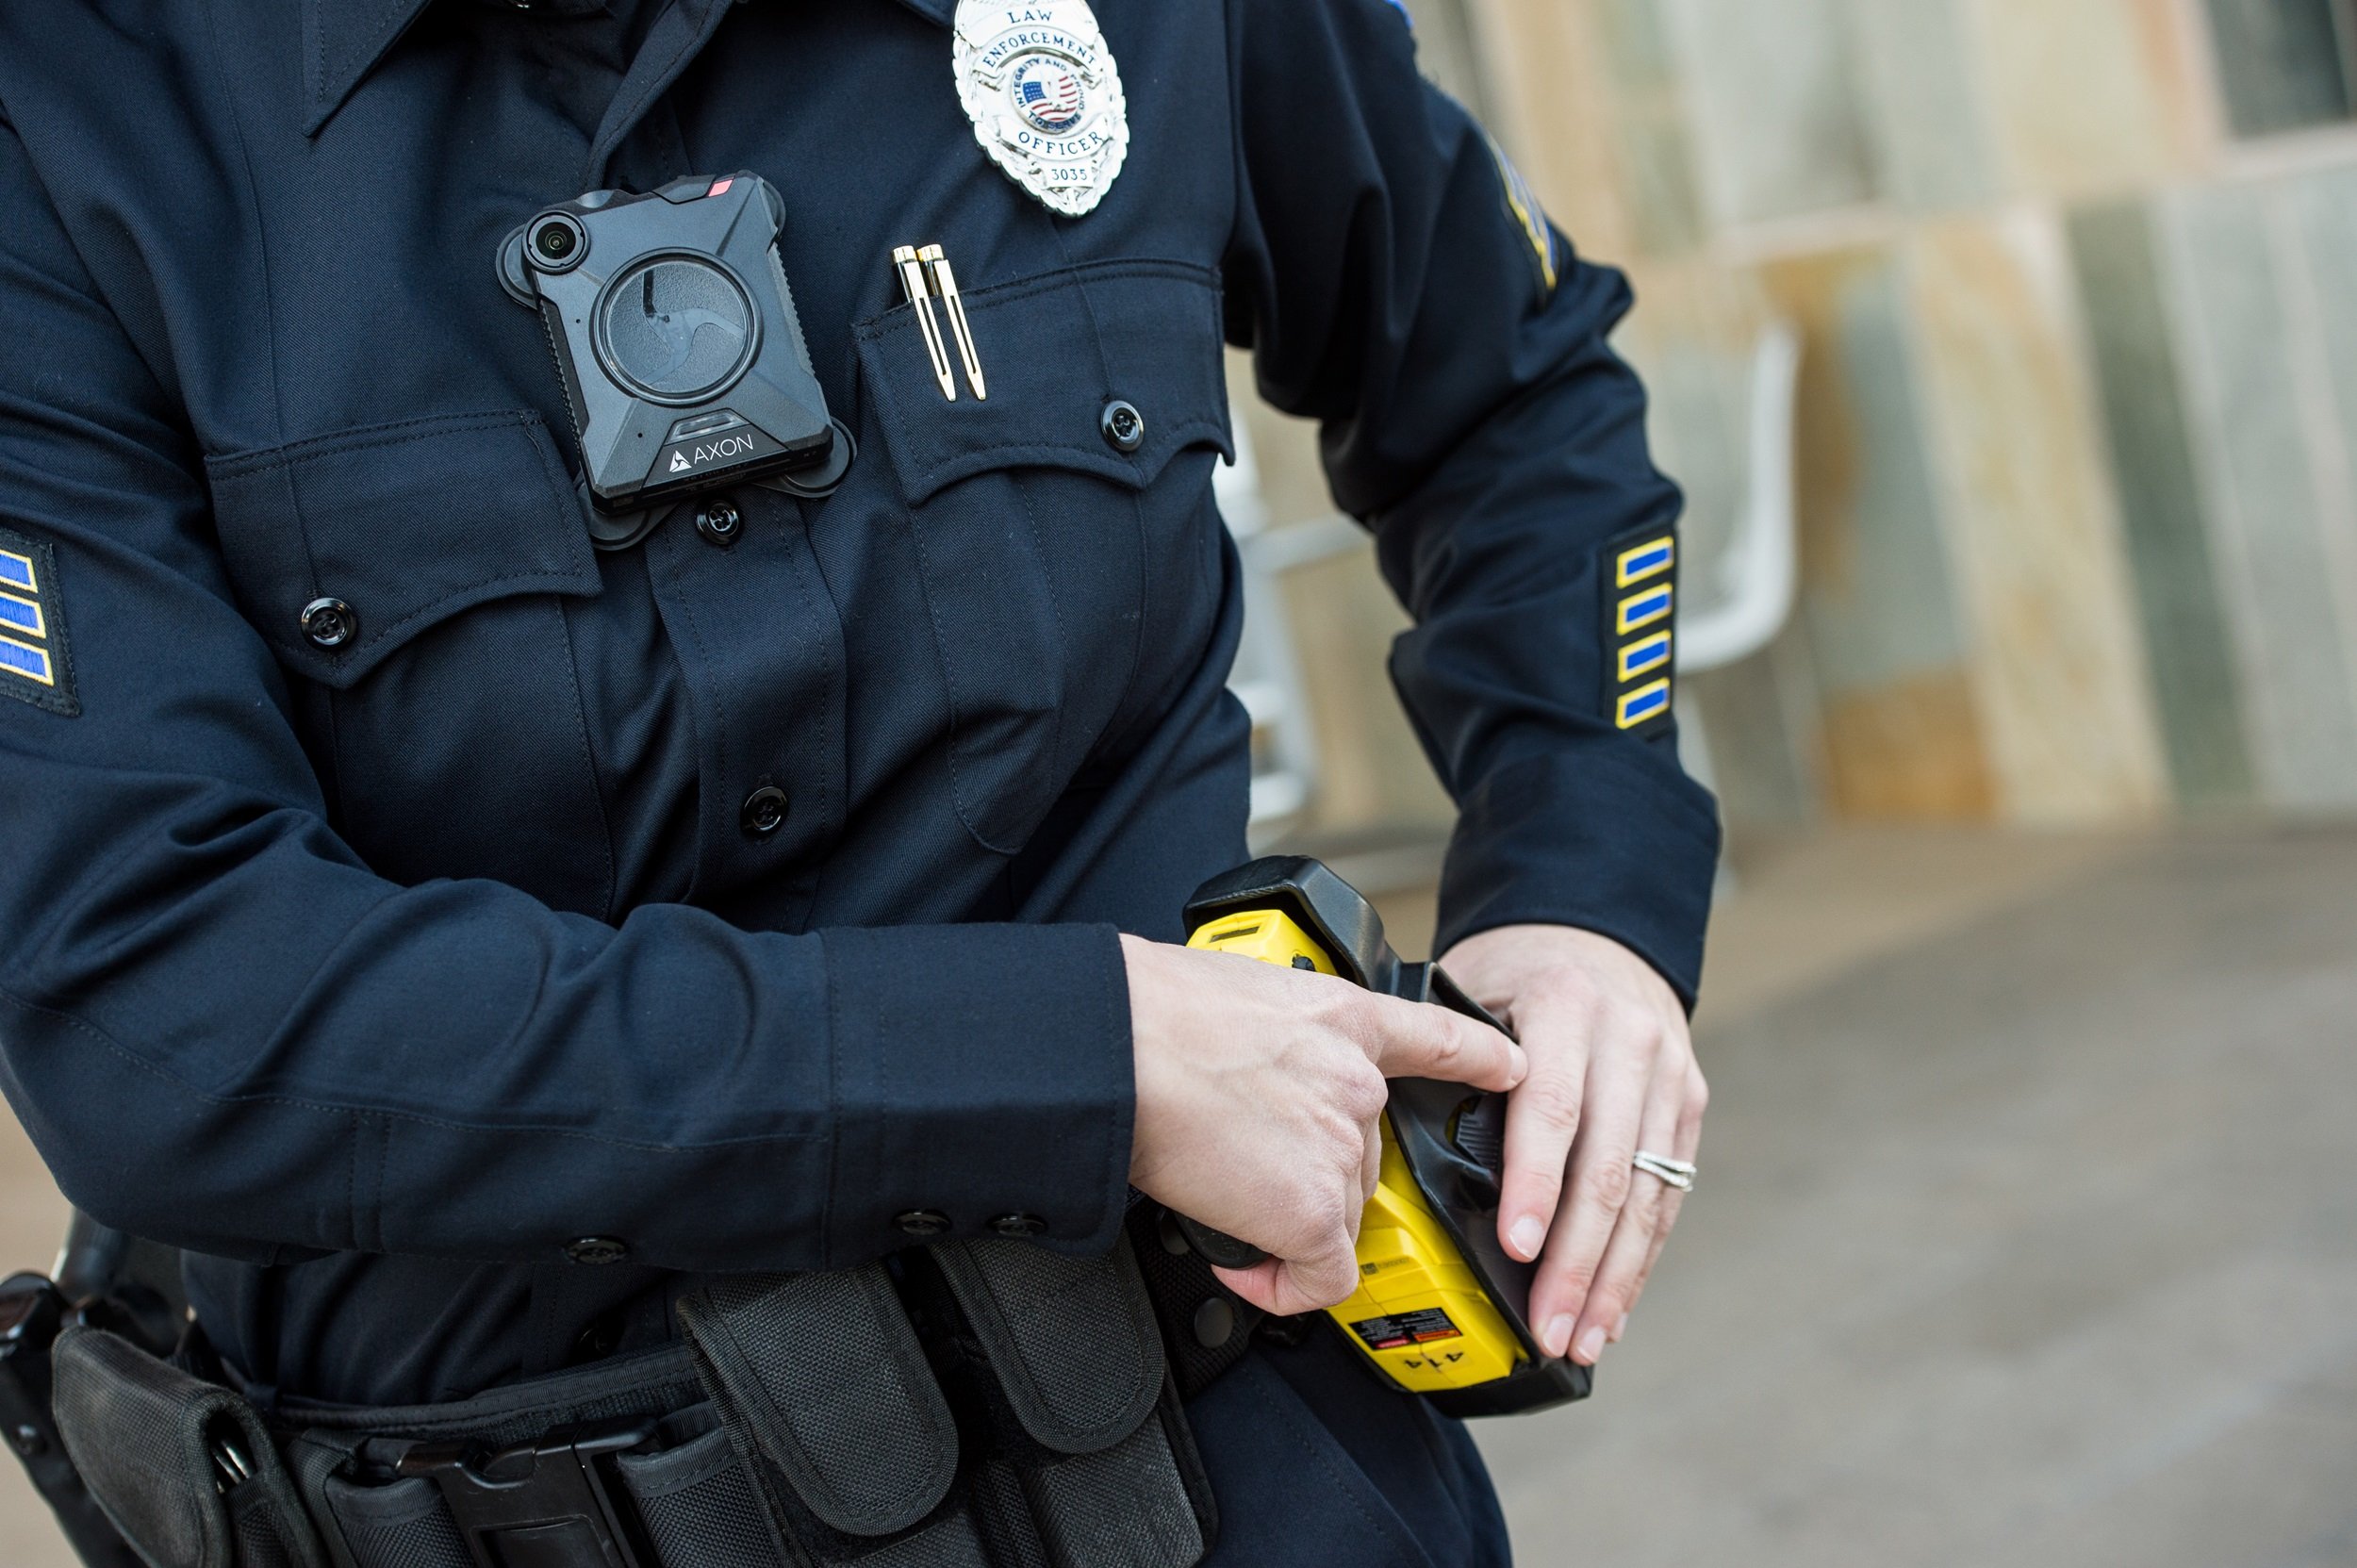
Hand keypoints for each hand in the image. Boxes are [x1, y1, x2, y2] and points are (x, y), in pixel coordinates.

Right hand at [1122, 934, 1526, 1316]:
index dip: (1478, 1058)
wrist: (1115, 1048)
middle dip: (1307, 1176)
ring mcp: (1340, 1144)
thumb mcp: (1233, 993)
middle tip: (1243, 1176)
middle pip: (1360, 1155)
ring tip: (1222, 1205)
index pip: (1433, 1037)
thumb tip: (1243, 1071)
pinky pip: (1322, 1275)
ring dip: (1287, 1226)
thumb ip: (1270, 1036)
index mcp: (1339, 1015)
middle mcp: (1356, 1080)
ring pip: (1338, 1212)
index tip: (1510, 1069)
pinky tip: (1246, 1265)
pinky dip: (1285, 1286)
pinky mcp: (1311, 1208)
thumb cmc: (1145, 1013)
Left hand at [1438, 924, 1704, 1366]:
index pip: (1552, 1108)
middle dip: (1575, 1259)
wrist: (1598, 933)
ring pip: (1646, 1195)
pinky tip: (1612, 1306)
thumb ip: (1449, 1056)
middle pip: (1607, 1168)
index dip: (1536, 1185)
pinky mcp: (1690, 1107)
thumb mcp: (1471, 987)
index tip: (1514, 1245)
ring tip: (1577, 1335)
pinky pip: (1667, 1196)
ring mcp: (1669, 1077)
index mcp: (1566, 1007)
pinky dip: (1639, 1259)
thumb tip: (1390, 1137)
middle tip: (1545, 1324)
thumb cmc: (1517, 971)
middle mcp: (1630, 1042)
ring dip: (1611, 1278)